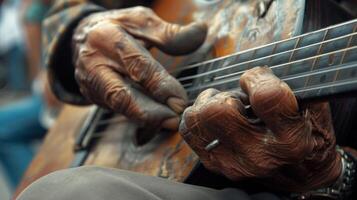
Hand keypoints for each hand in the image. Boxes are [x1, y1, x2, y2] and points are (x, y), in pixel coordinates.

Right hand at [72, 6, 206, 129]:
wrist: (84, 37)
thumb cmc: (118, 27)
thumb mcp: (141, 20)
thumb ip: (169, 32)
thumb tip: (200, 32)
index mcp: (107, 38)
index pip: (136, 65)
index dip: (160, 85)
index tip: (180, 100)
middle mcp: (94, 64)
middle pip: (120, 95)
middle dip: (149, 113)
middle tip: (174, 121)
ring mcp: (91, 83)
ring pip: (119, 107)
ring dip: (146, 119)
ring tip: (169, 123)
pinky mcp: (92, 96)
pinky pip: (117, 110)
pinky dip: (138, 117)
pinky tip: (157, 121)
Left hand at [179, 66, 341, 191]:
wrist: (301, 173)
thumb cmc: (307, 132)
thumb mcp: (313, 106)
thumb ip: (293, 85)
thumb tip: (260, 67)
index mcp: (290, 140)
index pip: (266, 96)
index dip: (258, 78)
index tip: (258, 80)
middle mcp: (259, 157)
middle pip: (218, 109)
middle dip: (227, 95)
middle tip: (240, 99)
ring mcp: (232, 163)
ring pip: (196, 117)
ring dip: (208, 104)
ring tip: (228, 109)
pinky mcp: (214, 164)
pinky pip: (188, 129)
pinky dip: (198, 116)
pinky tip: (215, 120)